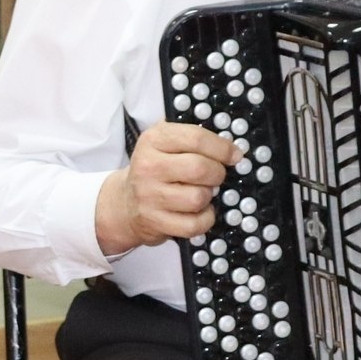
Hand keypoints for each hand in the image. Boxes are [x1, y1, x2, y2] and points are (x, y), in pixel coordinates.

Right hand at [94, 122, 235, 257]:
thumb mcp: (164, 142)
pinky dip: (205, 219)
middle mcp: (148, 166)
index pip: (195, 138)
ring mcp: (149, 196)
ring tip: (202, 192)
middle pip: (199, 169)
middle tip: (216, 175)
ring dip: (209, 196)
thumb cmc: (155, 169)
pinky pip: (194, 224)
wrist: (126, 202)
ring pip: (198, 198)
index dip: (222, 148)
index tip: (235, 155)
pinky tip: (200, 211)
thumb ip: (191, 135)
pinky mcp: (155, 222)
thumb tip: (231, 144)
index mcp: (153, 140)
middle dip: (217, 173)